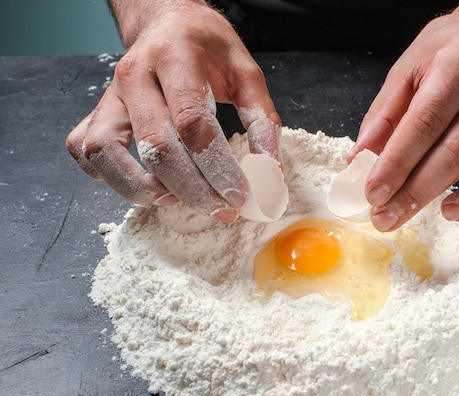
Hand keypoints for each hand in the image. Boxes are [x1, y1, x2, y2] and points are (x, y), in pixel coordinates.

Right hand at [66, 1, 280, 221]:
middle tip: (220, 209)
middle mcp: (135, 75)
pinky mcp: (96, 111)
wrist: (165, 21)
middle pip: (155, 146)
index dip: (218, 168)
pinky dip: (109, 177)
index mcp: (176, 57)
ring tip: (176, 200)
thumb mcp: (246, 71)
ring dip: (140, 189)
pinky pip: (86, 151)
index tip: (240, 195)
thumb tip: (270, 172)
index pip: (192, 123)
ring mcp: (109, 94)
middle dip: (192, 189)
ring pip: (106, 151)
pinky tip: (144, 184)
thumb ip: (263, 119)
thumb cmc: (206, 45)